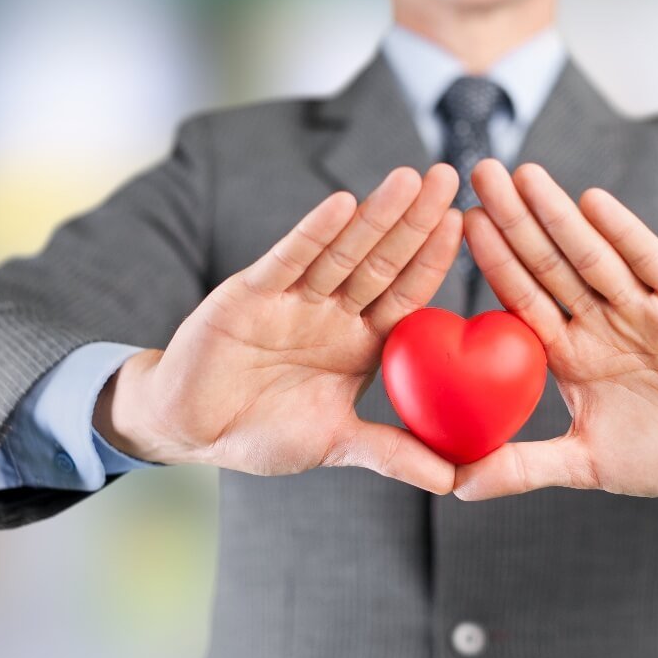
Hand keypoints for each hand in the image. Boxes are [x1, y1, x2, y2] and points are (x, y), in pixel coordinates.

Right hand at [94, 164, 463, 493]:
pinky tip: (343, 204)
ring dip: (376, 214)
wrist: (189, 428)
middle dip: (416, 219)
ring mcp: (292, 298)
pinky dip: (313, 233)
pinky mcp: (249, 293)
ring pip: (342, 250)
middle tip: (449, 176)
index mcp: (360, 342)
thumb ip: (391, 453)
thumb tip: (453, 482)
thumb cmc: (261, 433)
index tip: (468, 224)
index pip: (405, 294)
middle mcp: (332, 311)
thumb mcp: (335, 444)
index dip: (434, 260)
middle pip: (382, 259)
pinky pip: (288, 258)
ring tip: (410, 178)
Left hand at [452, 159, 657, 499]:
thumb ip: (524, 468)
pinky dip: (623, 233)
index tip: (458, 228)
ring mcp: (643, 306)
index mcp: (571, 353)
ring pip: (592, 254)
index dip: (494, 263)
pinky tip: (591, 203)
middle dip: (513, 220)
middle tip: (477, 173)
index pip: (523, 299)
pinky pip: (650, 261)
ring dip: (558, 214)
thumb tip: (454, 487)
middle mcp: (601, 320)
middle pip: (549, 263)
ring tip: (523, 175)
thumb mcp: (589, 464)